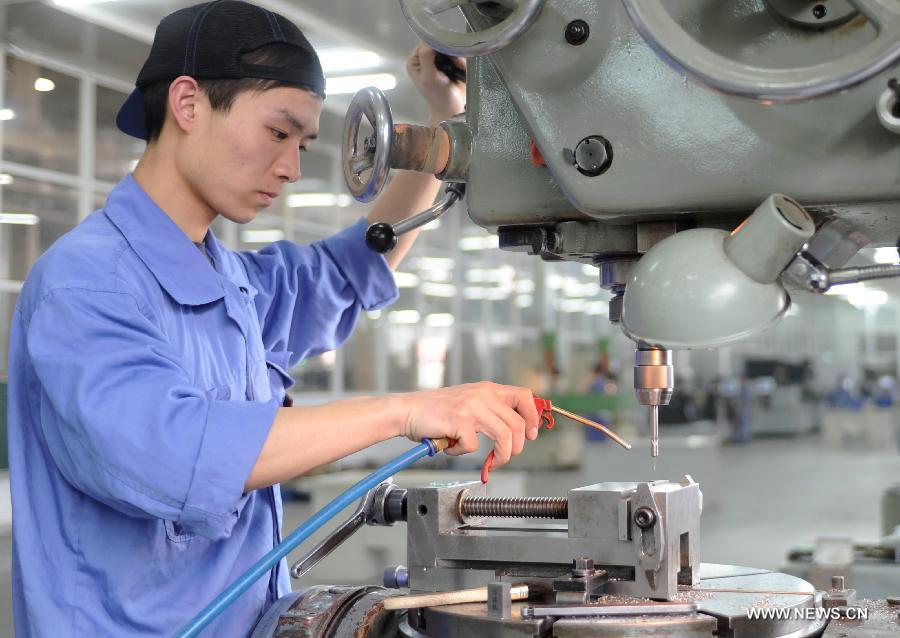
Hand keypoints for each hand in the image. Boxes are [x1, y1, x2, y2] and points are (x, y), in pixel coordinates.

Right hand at [398, 381, 539, 468]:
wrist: (407, 411)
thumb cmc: (435, 412)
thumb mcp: (468, 403)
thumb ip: (489, 411)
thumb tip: (514, 432)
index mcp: (487, 389)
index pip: (524, 396)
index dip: (532, 417)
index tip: (531, 435)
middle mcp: (482, 394)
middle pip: (517, 424)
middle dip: (516, 447)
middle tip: (504, 457)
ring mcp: (471, 406)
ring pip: (504, 436)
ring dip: (500, 456)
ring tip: (490, 461)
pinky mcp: (460, 420)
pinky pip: (473, 446)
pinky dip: (461, 452)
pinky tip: (450, 447)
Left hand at [406, 42, 465, 124]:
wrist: (453, 110)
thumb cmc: (439, 97)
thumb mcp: (429, 77)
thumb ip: (426, 57)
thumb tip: (430, 40)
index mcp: (415, 61)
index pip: (425, 42)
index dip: (437, 44)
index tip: (448, 53)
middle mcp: (424, 59)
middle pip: (438, 43)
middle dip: (450, 51)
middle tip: (457, 63)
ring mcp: (438, 61)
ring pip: (449, 48)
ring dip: (457, 56)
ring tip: (460, 68)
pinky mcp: (450, 64)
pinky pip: (457, 54)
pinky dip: (462, 60)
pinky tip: (463, 69)